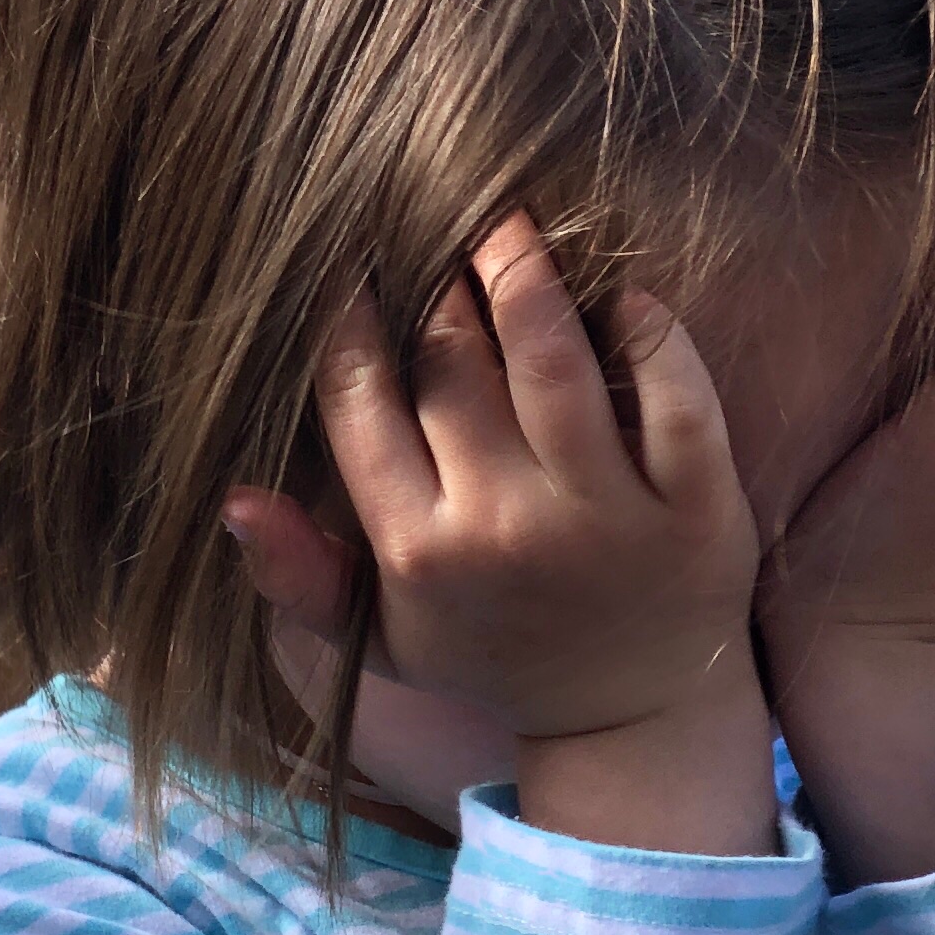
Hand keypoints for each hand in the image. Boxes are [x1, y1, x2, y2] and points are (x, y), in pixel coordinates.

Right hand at [233, 217, 774, 853]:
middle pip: (454, 365)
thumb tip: (237, 499)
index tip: (349, 261)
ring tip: (511, 221)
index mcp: (416, 552)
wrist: (628, 719)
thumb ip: (299, 575)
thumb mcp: (377, 638)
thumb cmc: (491, 655)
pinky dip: (651, 332)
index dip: (348, 322)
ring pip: (556, 361)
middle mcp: (503, 529)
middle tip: (436, 216)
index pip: (362, 406)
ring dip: (526, 274)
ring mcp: (605, 519)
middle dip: (437, 280)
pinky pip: (676, 397)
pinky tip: (624, 296)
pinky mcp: (697, 512)